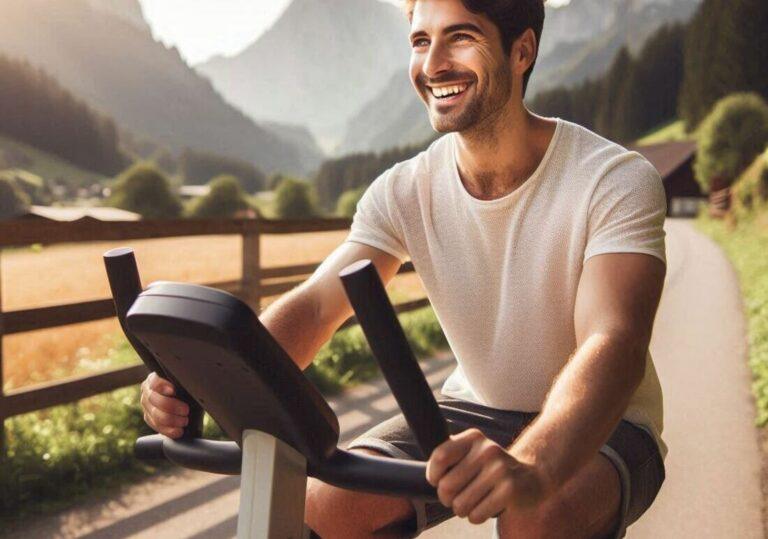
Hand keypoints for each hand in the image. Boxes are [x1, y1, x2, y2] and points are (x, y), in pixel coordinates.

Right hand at [140, 372, 188, 438]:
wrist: (184, 400)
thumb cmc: (185, 389)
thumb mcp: (184, 383)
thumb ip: (182, 382)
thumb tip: (192, 384)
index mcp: (153, 379)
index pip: (154, 381)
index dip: (162, 386)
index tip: (173, 390)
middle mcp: (147, 392)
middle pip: (154, 399)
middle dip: (172, 406)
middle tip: (186, 410)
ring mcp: (146, 406)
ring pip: (156, 415)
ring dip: (172, 420)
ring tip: (184, 421)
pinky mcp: (149, 419)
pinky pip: (156, 426)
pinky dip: (169, 430)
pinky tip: (178, 431)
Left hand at [426, 428, 553, 524]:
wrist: (534, 477)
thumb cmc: (494, 469)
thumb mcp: (474, 454)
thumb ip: (451, 459)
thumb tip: (428, 476)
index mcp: (474, 438)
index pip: (440, 456)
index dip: (433, 474)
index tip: (437, 481)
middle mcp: (487, 450)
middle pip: (447, 485)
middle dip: (447, 499)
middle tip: (457, 497)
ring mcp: (499, 470)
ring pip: (460, 504)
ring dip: (462, 510)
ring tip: (474, 502)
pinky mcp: (509, 490)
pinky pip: (476, 514)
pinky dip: (476, 516)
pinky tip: (487, 507)